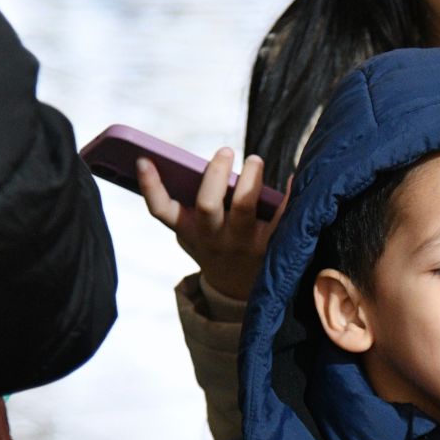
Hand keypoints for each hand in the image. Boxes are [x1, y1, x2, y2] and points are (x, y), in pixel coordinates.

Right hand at [139, 148, 288, 302]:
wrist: (240, 289)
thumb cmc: (215, 245)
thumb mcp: (194, 232)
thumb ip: (190, 204)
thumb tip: (184, 161)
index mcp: (189, 230)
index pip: (161, 210)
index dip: (150, 186)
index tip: (144, 160)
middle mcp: (213, 238)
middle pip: (207, 205)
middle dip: (215, 174)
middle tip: (226, 150)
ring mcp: (241, 243)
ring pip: (243, 207)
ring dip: (250, 179)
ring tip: (254, 161)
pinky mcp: (270, 246)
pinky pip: (282, 217)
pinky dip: (289, 195)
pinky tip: (296, 178)